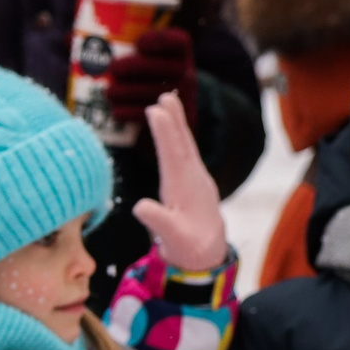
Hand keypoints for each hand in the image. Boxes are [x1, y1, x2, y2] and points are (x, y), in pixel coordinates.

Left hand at [103, 27, 196, 124]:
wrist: (161, 118)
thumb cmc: (140, 78)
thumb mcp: (134, 60)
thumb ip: (106, 47)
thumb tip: (68, 39)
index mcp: (179, 54)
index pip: (179, 41)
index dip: (160, 40)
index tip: (138, 42)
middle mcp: (185, 72)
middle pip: (161, 66)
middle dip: (134, 67)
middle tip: (113, 69)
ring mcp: (181, 96)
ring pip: (155, 91)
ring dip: (127, 91)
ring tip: (109, 93)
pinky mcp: (171, 118)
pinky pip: (151, 114)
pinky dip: (129, 112)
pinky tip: (115, 112)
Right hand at [131, 93, 230, 272]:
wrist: (209, 253)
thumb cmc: (189, 246)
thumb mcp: (173, 238)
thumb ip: (158, 221)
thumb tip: (140, 207)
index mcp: (184, 187)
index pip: (173, 154)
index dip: (164, 132)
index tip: (156, 110)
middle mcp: (193, 178)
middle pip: (183, 143)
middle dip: (174, 119)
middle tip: (165, 96)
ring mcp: (196, 178)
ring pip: (185, 145)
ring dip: (177, 124)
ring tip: (168, 103)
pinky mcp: (194, 181)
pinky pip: (185, 153)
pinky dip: (178, 138)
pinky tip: (174, 131)